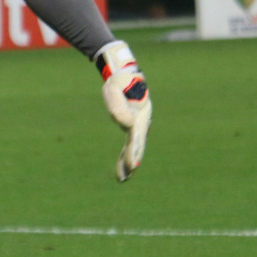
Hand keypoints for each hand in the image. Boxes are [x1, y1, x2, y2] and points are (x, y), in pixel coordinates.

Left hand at [96, 41, 151, 181]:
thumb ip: (117, 103)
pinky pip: (128, 147)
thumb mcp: (115, 87)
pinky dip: (124, 158)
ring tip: (122, 178)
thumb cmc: (120, 81)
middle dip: (132, 159)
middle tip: (129, 172)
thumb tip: (126, 125)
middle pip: (137, 145)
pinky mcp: (130, 128)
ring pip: (133, 149)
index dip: (135, 149)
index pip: (136, 135)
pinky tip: (121, 173)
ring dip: (127, 163)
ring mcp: (137, 127)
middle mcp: (141, 123)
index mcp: (140, 114)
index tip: (133, 163)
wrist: (125, 77)